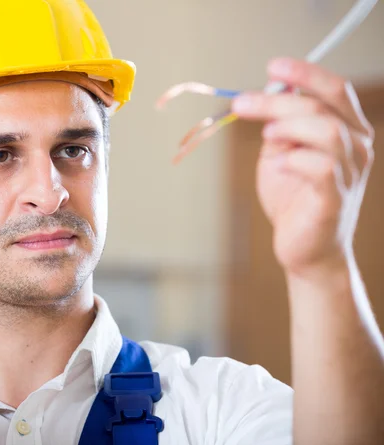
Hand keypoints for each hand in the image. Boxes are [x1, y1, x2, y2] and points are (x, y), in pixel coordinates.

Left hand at [232, 58, 374, 277]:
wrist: (303, 249)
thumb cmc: (293, 198)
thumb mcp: (281, 152)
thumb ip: (279, 125)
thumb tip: (268, 92)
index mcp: (348, 131)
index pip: (336, 90)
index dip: (305, 73)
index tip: (273, 66)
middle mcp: (358, 148)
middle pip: (323, 106)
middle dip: (277, 100)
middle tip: (241, 103)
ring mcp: (351, 174)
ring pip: (327, 130)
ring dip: (288, 125)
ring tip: (266, 137)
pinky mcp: (335, 199)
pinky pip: (322, 167)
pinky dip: (295, 158)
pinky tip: (280, 164)